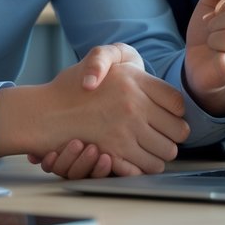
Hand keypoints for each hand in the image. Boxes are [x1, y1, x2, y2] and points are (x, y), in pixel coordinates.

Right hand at [0, 44, 189, 174]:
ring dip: (162, 152)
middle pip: (178, 130)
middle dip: (174, 135)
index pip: (178, 103)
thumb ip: (138, 70)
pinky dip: (147, 165)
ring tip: (153, 147)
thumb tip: (162, 91)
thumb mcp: (105, 58)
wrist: (46, 112)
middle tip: (165, 135)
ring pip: (166, 151)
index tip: (170, 115)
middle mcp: (133, 103)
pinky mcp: (115, 151)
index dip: (177, 112)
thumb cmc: (75, 85)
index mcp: (134, 79)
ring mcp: (125, 129)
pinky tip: (140, 159)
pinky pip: (147, 166)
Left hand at [183, 0, 224, 114]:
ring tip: (212, 41)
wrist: (195, 64)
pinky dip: (212, 54)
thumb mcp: (208, 5)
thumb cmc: (206, 34)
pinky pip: (224, 57)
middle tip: (212, 26)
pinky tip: (214, 56)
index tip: (224, 6)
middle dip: (217, 18)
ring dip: (213, 37)